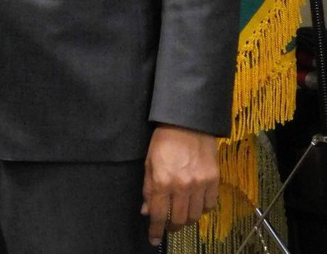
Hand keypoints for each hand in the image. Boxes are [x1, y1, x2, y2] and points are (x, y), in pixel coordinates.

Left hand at [141, 126, 218, 245]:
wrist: (188, 122)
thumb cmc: (164, 140)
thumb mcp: (149, 162)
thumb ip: (149, 189)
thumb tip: (147, 211)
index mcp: (163, 181)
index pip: (159, 215)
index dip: (156, 230)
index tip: (153, 238)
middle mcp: (182, 186)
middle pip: (178, 220)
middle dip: (171, 226)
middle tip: (167, 225)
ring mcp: (200, 184)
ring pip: (195, 216)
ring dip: (186, 219)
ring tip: (181, 215)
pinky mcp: (214, 180)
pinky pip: (209, 205)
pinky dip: (202, 209)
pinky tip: (195, 204)